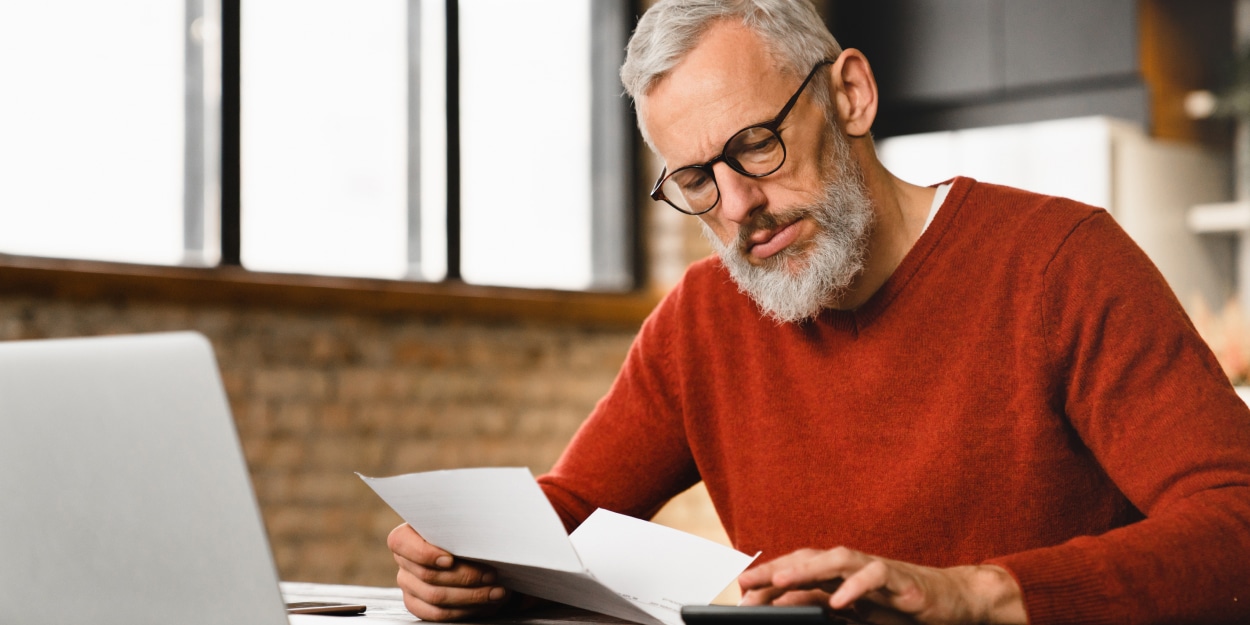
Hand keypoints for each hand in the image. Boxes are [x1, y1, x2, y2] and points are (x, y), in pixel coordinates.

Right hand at [387, 523, 510, 620]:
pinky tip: (486, 604)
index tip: (450, 559)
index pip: (401, 543)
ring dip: (472, 596)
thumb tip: (479, 537)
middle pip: (428, 574)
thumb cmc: (466, 534)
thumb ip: (461, 529)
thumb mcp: (462, 525)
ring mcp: (409, 584)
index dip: (425, 554)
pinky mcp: (417, 604)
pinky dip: (466, 610)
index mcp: (407, 535)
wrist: (470, 550)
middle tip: (492, 574)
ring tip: (497, 591)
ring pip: (436, 597)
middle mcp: (404, 561)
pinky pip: (438, 614)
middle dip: (465, 576)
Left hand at [737, 547, 1024, 624]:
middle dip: (777, 568)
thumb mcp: (855, 615)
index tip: (741, 586)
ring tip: (781, 581)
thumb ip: (821, 608)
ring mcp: (878, 570)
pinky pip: (876, 577)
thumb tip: (786, 606)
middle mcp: (854, 566)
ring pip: (838, 559)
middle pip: (810, 558)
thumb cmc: (900, 608)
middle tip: (747, 581)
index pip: (799, 567)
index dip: (769, 573)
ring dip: (807, 568)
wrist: (954, 602)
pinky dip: (855, 587)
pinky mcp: (903, 582)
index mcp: (841, 574)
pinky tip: (839, 601)